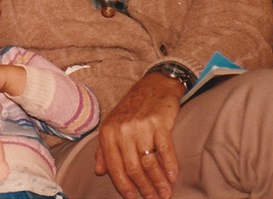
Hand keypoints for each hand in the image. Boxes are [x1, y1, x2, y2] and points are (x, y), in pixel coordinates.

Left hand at [95, 72, 183, 198]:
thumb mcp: (113, 125)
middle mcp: (123, 130)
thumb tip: (99, 171)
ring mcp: (141, 126)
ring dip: (159, 182)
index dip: (124, 186)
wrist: (154, 84)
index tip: (132, 198)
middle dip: (144, 188)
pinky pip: (165, 150)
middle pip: (133, 168)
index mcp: (108, 132)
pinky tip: (173, 177)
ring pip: (149, 163)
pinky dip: (170, 166)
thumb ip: (104, 149)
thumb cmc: (132, 107)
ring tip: (165, 193)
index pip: (114, 167)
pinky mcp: (159, 122)